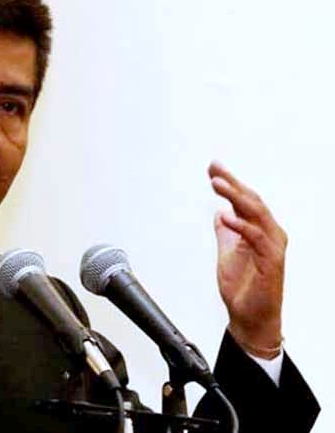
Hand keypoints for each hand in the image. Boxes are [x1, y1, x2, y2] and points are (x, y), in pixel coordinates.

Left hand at [209, 161, 285, 357]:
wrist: (249, 317)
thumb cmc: (243, 288)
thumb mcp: (227, 253)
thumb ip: (226, 233)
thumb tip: (219, 213)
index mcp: (259, 231)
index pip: (245, 201)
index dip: (231, 183)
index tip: (213, 168)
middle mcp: (270, 235)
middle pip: (252, 202)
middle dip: (233, 183)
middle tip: (214, 169)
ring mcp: (272, 247)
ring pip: (256, 214)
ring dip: (236, 197)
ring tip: (217, 184)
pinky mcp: (272, 262)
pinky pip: (257, 238)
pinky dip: (241, 225)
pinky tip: (225, 216)